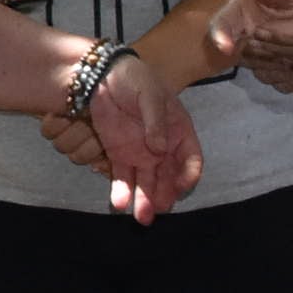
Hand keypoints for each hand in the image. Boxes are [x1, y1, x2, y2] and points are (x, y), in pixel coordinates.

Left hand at [80, 52, 204, 221]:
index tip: (181, 186)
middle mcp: (163, 148)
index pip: (191, 159)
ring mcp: (141, 154)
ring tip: (141, 218)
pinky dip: (121, 191)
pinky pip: (122, 177)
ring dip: (145, 201)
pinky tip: (119, 204)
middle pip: (169, 177)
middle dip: (165, 195)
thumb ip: (155, 120)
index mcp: (178, 131)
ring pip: (147, 182)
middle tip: (158, 210)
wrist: (101, 74)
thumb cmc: (133, 78)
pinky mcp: (119, 155)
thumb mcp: (149, 93)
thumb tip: (160, 148)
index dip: (189, 175)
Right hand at [208, 0, 292, 91]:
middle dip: (265, 56)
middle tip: (291, 51)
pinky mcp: (274, 72)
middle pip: (242, 54)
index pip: (222, 24)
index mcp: (242, 13)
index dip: (220, 35)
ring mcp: (258, 57)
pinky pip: (278, 83)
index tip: (225, 48)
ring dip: (282, 69)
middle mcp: (244, 37)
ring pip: (261, 72)